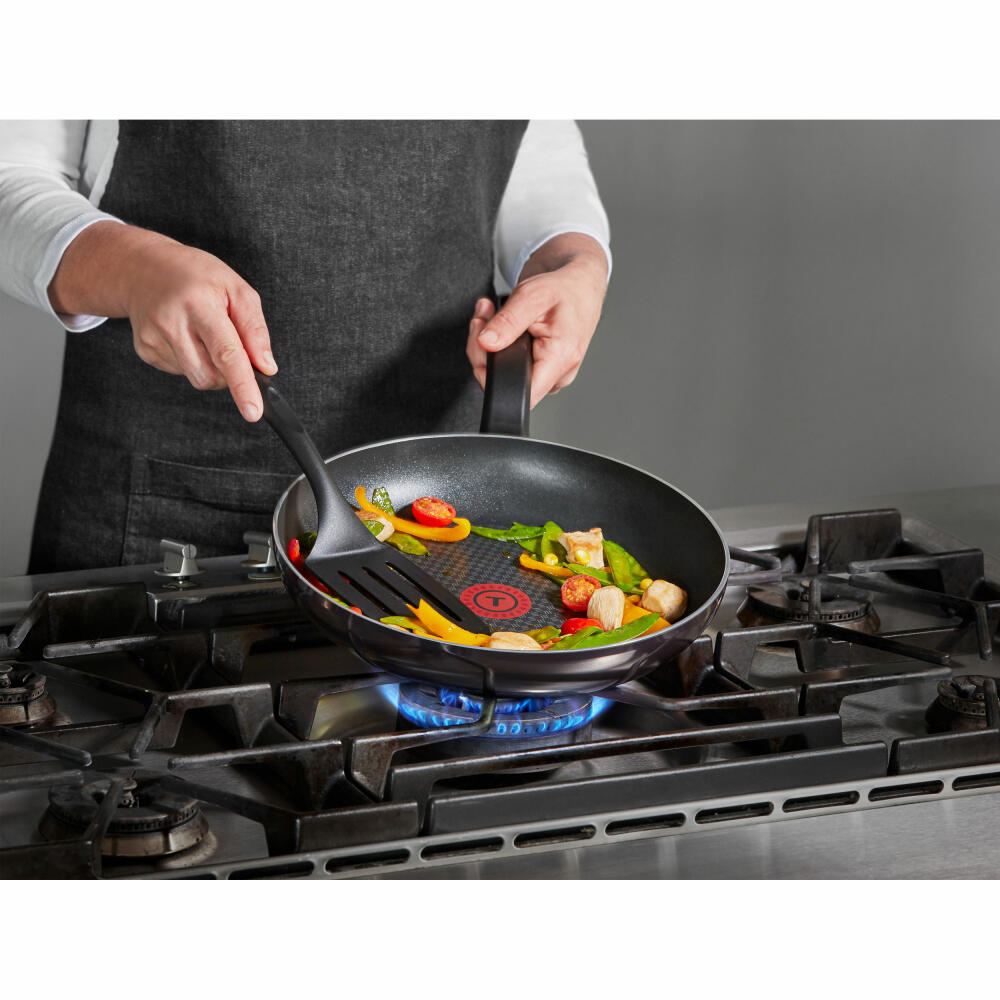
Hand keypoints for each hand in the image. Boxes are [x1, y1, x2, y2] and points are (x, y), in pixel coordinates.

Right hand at [48, 222, 276, 420]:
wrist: (142, 268)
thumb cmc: (195, 275)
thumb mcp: (235, 288)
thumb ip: (254, 329)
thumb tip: (266, 367)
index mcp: (200, 304)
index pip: (226, 353)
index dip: (242, 385)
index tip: (253, 411)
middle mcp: (172, 323)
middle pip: (212, 375)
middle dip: (229, 372)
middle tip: (228, 343)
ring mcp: (154, 338)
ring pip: (197, 378)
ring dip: (211, 367)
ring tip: (203, 335)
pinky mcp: (145, 350)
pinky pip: (182, 372)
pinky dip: (193, 361)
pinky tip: (186, 336)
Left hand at [466, 232, 607, 407]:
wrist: (580, 283)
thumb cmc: (565, 288)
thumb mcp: (532, 296)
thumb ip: (508, 322)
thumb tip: (486, 343)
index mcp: (562, 358)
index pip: (520, 393)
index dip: (493, 375)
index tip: (484, 344)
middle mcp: (559, 372)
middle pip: (506, 381)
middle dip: (484, 349)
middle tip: (484, 319)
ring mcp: (550, 373)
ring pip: (504, 373)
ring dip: (487, 345)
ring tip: (492, 315)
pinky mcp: (542, 367)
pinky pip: (511, 366)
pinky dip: (498, 345)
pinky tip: (500, 325)